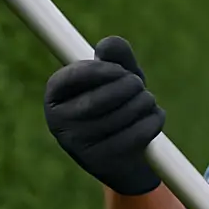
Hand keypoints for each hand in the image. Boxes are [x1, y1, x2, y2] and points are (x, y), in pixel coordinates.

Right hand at [43, 35, 163, 195]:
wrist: (125, 157)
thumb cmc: (119, 105)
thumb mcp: (118, 77)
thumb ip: (115, 55)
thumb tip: (107, 45)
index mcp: (55, 97)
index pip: (72, 77)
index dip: (101, 70)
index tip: (120, 70)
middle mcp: (59, 124)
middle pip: (97, 100)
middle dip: (127, 85)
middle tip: (138, 84)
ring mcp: (78, 147)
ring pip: (119, 117)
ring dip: (144, 102)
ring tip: (147, 101)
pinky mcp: (102, 163)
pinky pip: (134, 135)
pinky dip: (152, 121)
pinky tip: (154, 118)